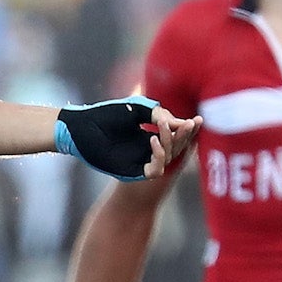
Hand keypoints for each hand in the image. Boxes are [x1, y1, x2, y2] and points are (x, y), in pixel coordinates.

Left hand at [56, 96, 200, 180]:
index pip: (175, 136)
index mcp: (149, 136)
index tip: (198, 119)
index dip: (187, 129)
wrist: (83, 126)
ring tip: (164, 127)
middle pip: (176, 148)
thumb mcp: (138, 110)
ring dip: (172, 142)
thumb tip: (182, 122)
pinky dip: (158, 157)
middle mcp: (146, 150)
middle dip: (185, 135)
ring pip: (168, 159)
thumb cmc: (105, 115)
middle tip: (191, 123)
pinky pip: (154, 170)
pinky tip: (153, 140)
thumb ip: (158, 114)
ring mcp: (140, 160)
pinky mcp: (131, 171)